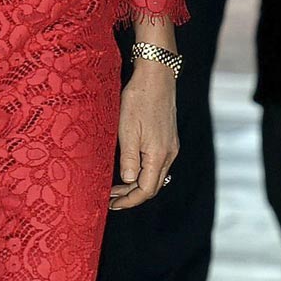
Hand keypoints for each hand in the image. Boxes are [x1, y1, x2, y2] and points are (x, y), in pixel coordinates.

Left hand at [110, 62, 178, 209]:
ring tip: (116, 185)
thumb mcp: (127, 130)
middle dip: (132, 196)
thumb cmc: (139, 100)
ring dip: (137, 183)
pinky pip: (157, 163)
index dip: (129, 201)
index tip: (112, 204)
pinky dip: (143, 171)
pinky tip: (129, 166)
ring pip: (155, 175)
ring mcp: (170, 146)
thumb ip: (129, 159)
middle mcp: (169, 154)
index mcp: (158, 155)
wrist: (157, 76)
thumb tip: (129, 180)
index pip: (146, 190)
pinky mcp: (168, 138)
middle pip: (153, 186)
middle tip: (110, 197)